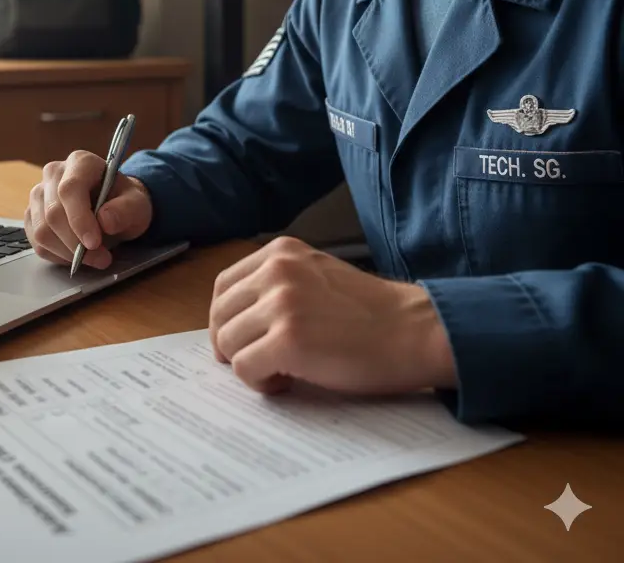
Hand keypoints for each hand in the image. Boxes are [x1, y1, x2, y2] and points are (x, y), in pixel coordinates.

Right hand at [24, 150, 152, 268]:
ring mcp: (39, 194)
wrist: (114, 208)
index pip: (70, 189)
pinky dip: (58, 256)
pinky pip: (37, 243)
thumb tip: (105, 220)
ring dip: (68, 253)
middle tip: (102, 258)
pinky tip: (76, 255)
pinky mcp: (32, 215)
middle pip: (53, 213)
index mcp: (80, 162)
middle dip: (76, 243)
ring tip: (93, 258)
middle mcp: (54, 173)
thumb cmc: (124, 202)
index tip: (94, 243)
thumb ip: (125, 210)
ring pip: (42, 231)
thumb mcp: (137, 204)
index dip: (79, 219)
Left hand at [209, 236, 456, 395]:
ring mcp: (281, 304)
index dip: (227, 318)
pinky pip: (245, 368)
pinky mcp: (288, 340)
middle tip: (259, 361)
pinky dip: (261, 382)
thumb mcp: (316, 276)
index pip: (224, 285)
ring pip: (228, 343)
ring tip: (283, 370)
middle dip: (232, 344)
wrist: (415, 330)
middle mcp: (276, 271)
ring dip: (249, 364)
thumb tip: (235, 320)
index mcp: (280, 252)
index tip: (242, 338)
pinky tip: (289, 381)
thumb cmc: (371, 312)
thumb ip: (277, 285)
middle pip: (220, 315)